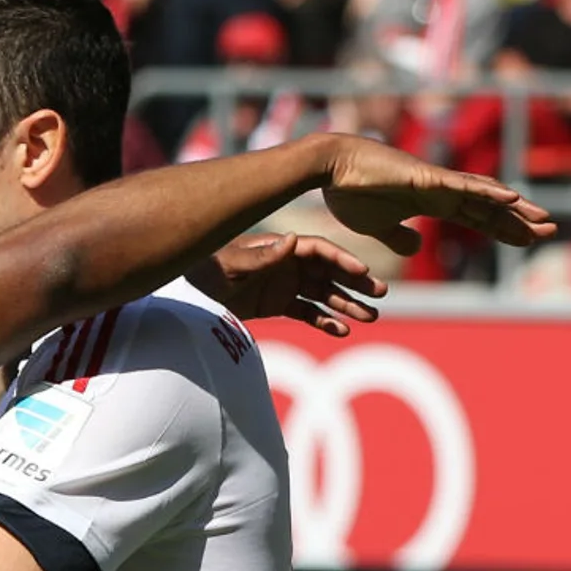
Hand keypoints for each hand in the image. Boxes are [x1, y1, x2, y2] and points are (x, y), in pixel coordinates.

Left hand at [192, 233, 386, 336]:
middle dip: (355, 282)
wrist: (189, 288)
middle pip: (330, 271)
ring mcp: (285, 284)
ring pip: (324, 294)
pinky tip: (342, 331)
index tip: (363, 271)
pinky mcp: (278, 304)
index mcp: (281, 248)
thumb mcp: (232, 265)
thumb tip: (294, 239)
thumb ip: (262, 255)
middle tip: (382, 293)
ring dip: (347, 304)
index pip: (320, 250)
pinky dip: (325, 321)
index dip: (342, 259)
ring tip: (370, 317)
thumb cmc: (208, 269)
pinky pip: (308, 313)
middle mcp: (289, 263)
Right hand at [317, 134, 556, 255]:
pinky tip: (513, 198)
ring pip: (485, 195)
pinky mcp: (427, 176)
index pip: (477, 218)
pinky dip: (489, 191)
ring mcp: (437, 182)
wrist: (330, 169)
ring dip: (516, 208)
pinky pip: (464, 185)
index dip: (503, 229)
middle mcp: (442, 190)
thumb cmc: (349, 193)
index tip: (528, 241)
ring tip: (544, 219)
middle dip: (520, 220)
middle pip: (489, 207)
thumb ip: (400, 236)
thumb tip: (418, 246)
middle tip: (552, 231)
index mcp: (432, 203)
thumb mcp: (378, 226)